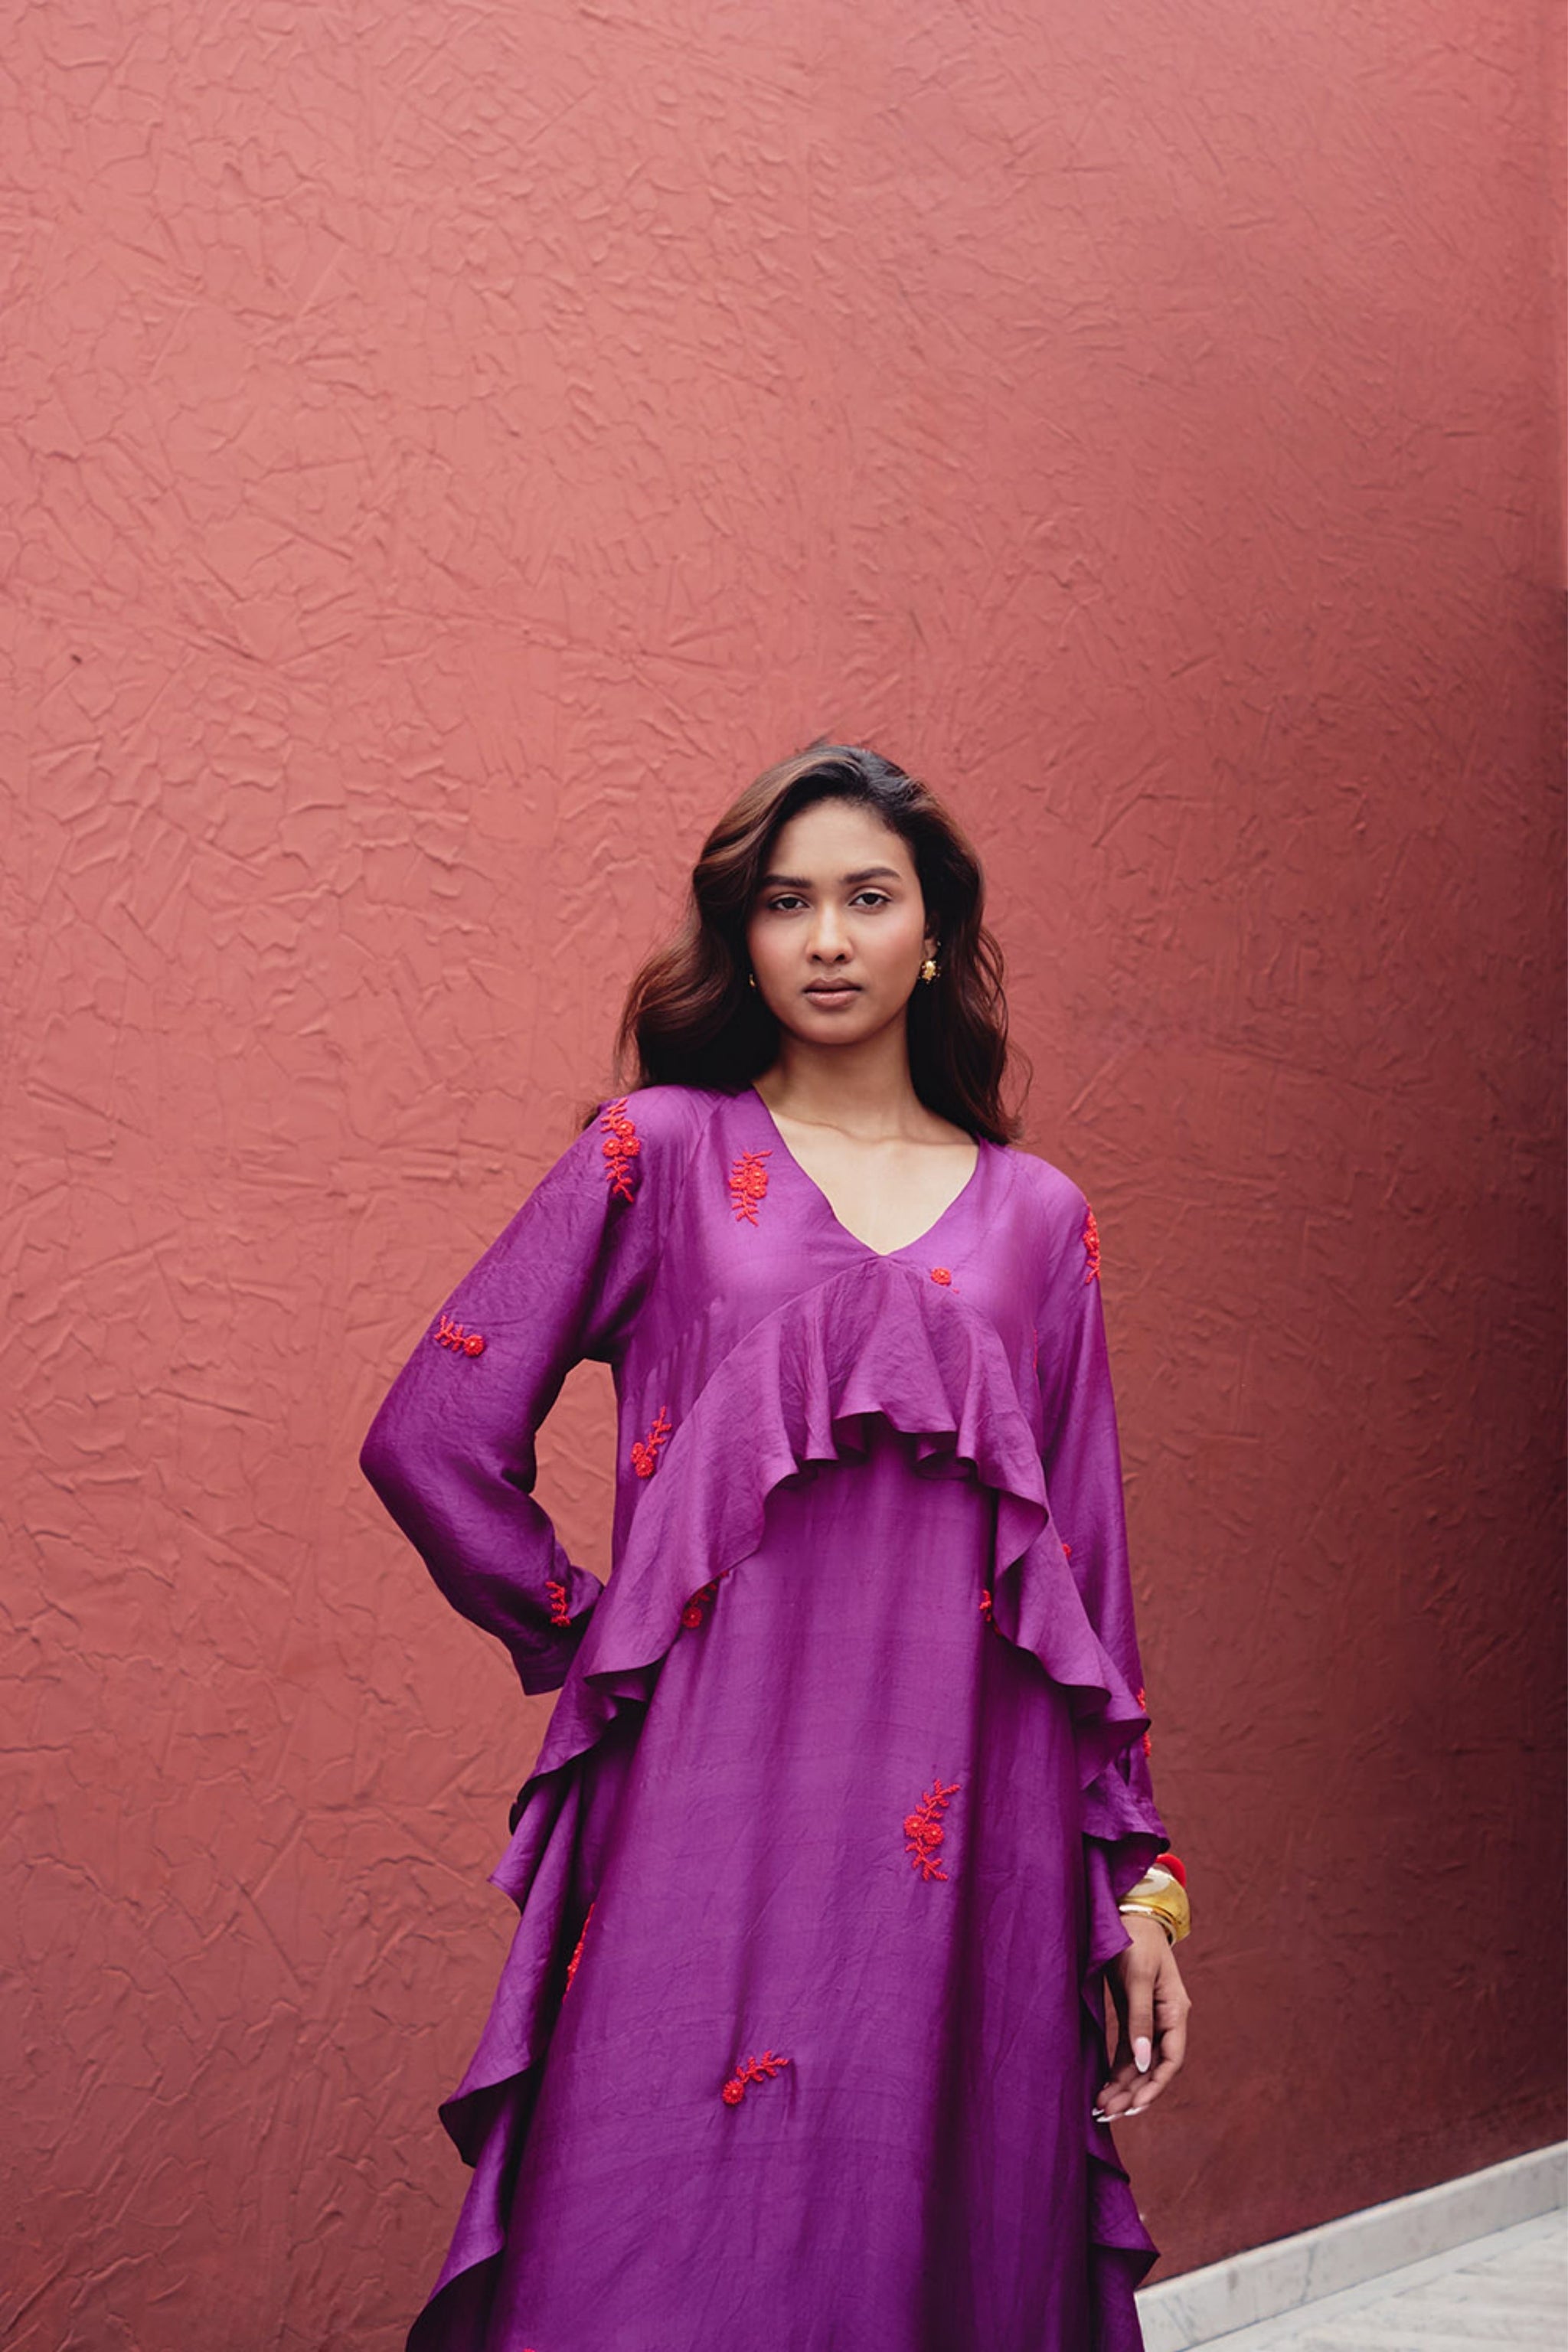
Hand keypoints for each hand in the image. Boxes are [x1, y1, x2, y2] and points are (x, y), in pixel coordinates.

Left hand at [1094, 1912, 1189, 2121]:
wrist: (1127, 1912)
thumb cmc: (1135, 1939)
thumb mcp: (1139, 1976)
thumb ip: (1141, 2017)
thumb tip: (1142, 2061)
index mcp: (1175, 2011)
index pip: (1172, 2060)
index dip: (1155, 2086)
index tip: (1134, 2106)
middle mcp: (1165, 2020)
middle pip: (1154, 2067)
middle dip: (1133, 2093)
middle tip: (1107, 2113)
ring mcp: (1148, 2019)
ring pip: (1139, 2063)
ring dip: (1123, 2086)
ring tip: (1101, 2108)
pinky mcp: (1132, 2014)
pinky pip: (1127, 2051)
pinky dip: (1117, 2070)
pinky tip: (1104, 2087)